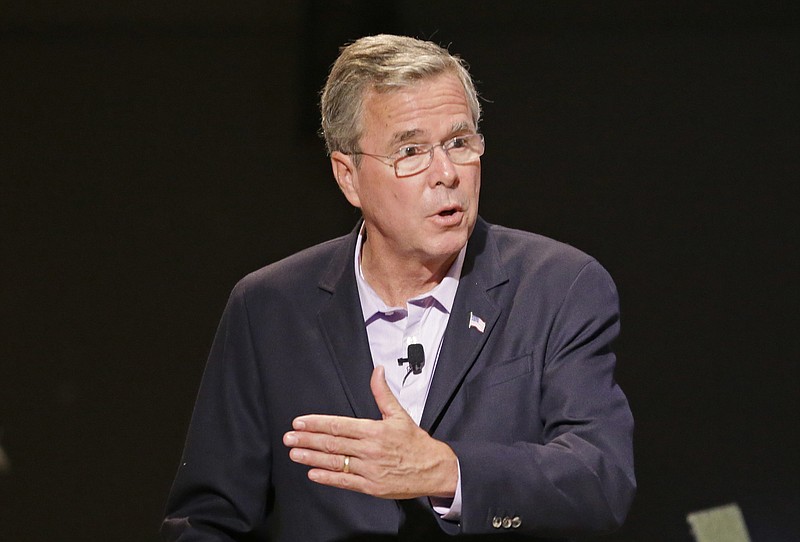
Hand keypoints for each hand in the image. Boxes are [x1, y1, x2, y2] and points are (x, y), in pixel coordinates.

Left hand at [283, 366, 457, 499]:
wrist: (433, 469)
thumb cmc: (415, 442)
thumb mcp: (399, 414)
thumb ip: (383, 393)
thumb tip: (377, 371)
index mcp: (374, 430)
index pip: (338, 425)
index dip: (316, 423)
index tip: (299, 422)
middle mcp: (369, 450)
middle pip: (332, 443)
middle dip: (307, 439)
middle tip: (288, 438)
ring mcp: (369, 469)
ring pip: (335, 462)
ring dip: (311, 458)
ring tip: (294, 453)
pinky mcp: (371, 486)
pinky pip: (345, 482)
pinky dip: (327, 478)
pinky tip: (313, 474)